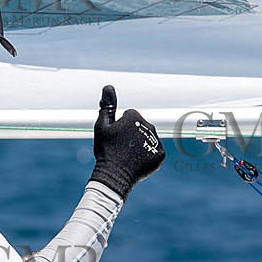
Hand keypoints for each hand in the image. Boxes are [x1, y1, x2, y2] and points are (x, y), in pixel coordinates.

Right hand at [88, 85, 164, 200]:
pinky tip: (137, 161)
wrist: (114, 175)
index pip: (130, 117)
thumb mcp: (102, 127)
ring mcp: (156, 140)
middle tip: (122, 147)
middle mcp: (149, 125)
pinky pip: (154, 151)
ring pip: (148, 139)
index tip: (116, 137)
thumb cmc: (106, 151)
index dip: (120, 127)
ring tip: (129, 155)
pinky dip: (147, 156)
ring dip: (140, 144)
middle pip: (140, 127)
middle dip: (132, 134)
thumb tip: (109, 87)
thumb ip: (107, 106)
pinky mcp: (160, 154)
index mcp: (134, 116)